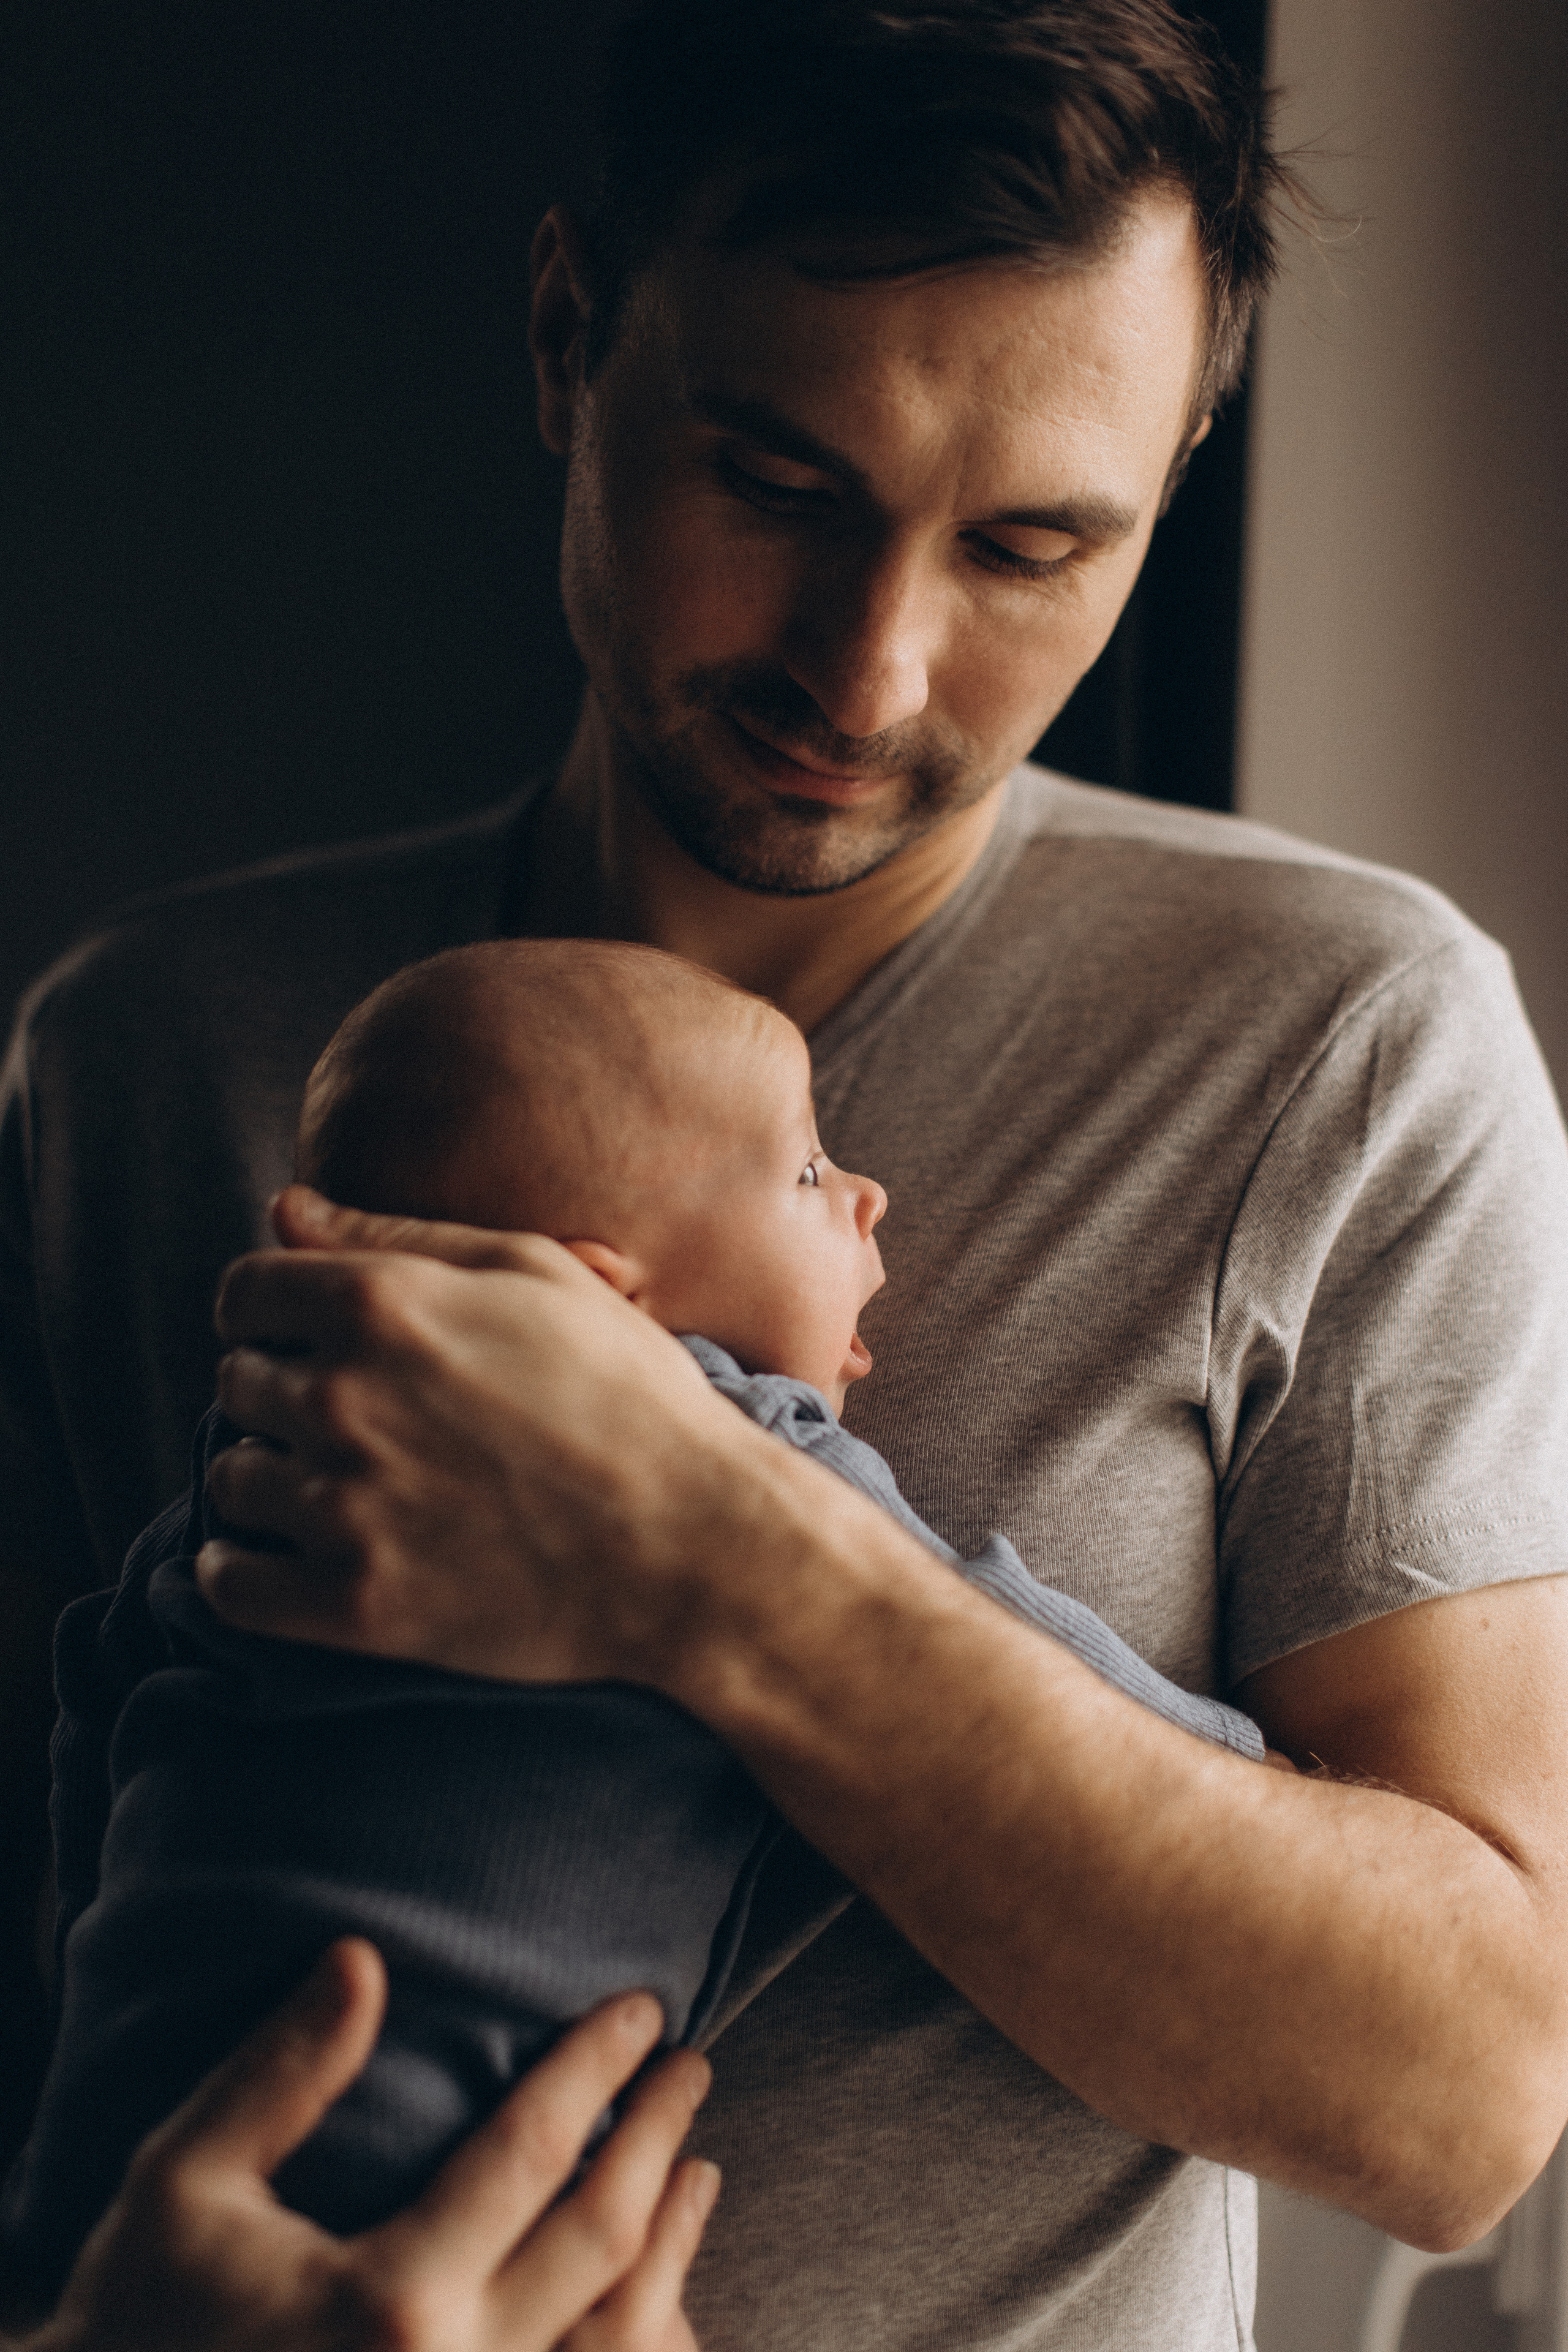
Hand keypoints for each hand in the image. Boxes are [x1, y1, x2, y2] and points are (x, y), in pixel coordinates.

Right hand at [23, 1940, 716, 2351]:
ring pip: (621, 2342)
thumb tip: (362, 1958)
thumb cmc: (138, 2320)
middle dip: (658, 2139)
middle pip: (602, 2240)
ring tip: (697, 2171)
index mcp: (391, 2303)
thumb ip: (280, 2073)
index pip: (535, 2151)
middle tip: (691, 2066)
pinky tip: (665, 2305)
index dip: (596, 2067)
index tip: (643, 2009)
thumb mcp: (185, 2183)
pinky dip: (645, 2347)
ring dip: (672, 2248)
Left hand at [198, 1186, 762, 1682]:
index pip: (246, 1292)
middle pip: (240, 1382)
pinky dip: (240, 1570)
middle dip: (287, 1391)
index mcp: (380, 1303)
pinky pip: (229, 1583)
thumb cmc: (629, 1395)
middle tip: (365, 1419)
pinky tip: (292, 1557)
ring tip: (351, 1487)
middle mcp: (343, 1396)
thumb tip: (283, 1207)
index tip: (321, 1340)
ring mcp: (345, 1504)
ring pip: (234, 1478)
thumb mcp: (533, 1274)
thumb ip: (395, 1236)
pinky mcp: (354, 1604)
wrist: (694, 1544)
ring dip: (276, 1479)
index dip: (280, 1311)